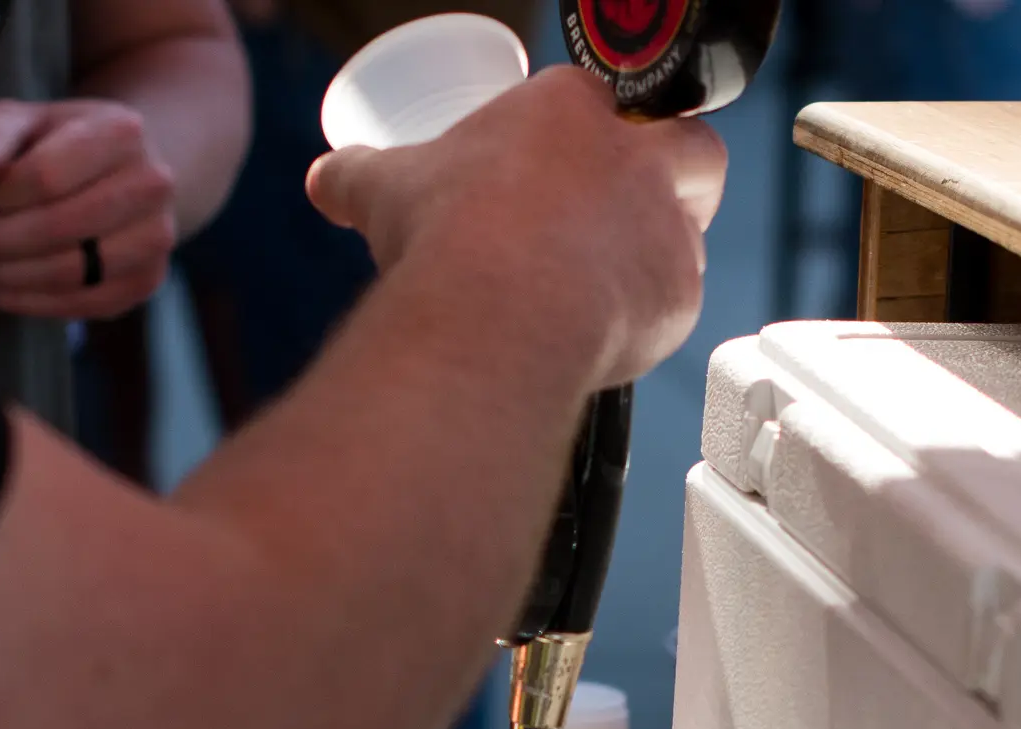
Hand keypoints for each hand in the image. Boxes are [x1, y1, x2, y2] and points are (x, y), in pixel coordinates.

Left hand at [0, 97, 176, 320]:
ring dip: (6, 278)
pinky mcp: (145, 282)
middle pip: (57, 228)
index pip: (45, 177)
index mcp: (121, 131)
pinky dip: (30, 304)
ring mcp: (156, 239)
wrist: (124, 173)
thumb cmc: (58, 144)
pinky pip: (82, 304)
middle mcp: (152, 185)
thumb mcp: (20, 120)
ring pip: (70, 273)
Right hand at [305, 66, 726, 387]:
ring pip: (695, 224)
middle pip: (687, 143)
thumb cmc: (446, 237)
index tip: (560, 170)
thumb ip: (357, 177)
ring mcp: (663, 223)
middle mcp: (632, 155)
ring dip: (662, 248)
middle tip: (625, 208)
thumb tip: (326, 180)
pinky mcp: (679, 290)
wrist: (490, 313)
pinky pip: (679, 300)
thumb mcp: (385, 190)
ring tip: (612, 280)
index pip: (598, 101)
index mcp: (567, 109)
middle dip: (671, 170)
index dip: (585, 134)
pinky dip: (647, 317)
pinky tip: (606, 334)